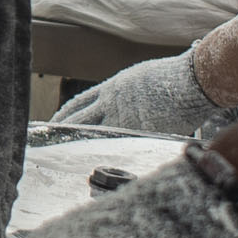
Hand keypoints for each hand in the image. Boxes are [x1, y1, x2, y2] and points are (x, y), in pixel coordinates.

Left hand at [49, 51, 237, 146]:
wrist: (191, 80)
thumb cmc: (177, 77)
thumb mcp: (146, 78)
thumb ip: (136, 91)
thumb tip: (140, 98)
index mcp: (114, 87)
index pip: (81, 102)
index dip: (67, 112)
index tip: (55, 121)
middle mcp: (112, 101)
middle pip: (78, 117)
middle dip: (61, 128)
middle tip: (46, 140)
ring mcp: (122, 116)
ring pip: (89, 129)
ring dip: (72, 140)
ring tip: (55, 153)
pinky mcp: (135, 129)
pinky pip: (111, 142)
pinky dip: (96, 150)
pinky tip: (84, 160)